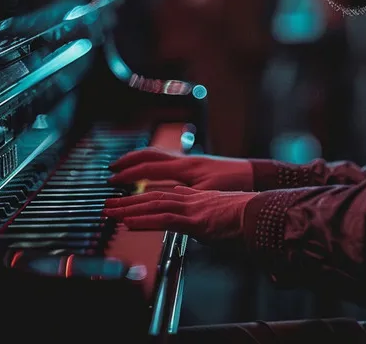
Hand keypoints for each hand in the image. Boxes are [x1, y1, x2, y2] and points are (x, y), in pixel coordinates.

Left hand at [103, 186, 257, 240]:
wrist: (261, 213)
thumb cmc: (246, 217)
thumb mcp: (221, 214)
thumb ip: (208, 217)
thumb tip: (205, 225)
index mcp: (196, 196)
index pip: (163, 193)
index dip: (143, 196)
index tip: (128, 199)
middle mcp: (191, 197)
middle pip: (153, 196)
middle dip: (128, 200)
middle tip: (108, 204)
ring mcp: (192, 207)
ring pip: (154, 205)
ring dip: (129, 209)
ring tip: (111, 212)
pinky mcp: (195, 220)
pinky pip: (165, 219)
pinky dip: (145, 220)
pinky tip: (130, 222)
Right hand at [108, 147, 253, 191]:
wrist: (254, 174)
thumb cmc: (235, 184)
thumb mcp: (210, 195)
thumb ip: (186, 201)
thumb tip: (163, 209)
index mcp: (185, 168)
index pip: (150, 168)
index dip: (130, 174)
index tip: (113, 181)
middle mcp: (185, 161)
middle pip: (151, 156)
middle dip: (129, 161)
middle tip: (112, 170)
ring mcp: (190, 161)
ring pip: (159, 156)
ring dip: (140, 161)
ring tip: (125, 168)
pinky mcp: (195, 166)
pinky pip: (168, 162)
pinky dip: (153, 165)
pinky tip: (150, 174)